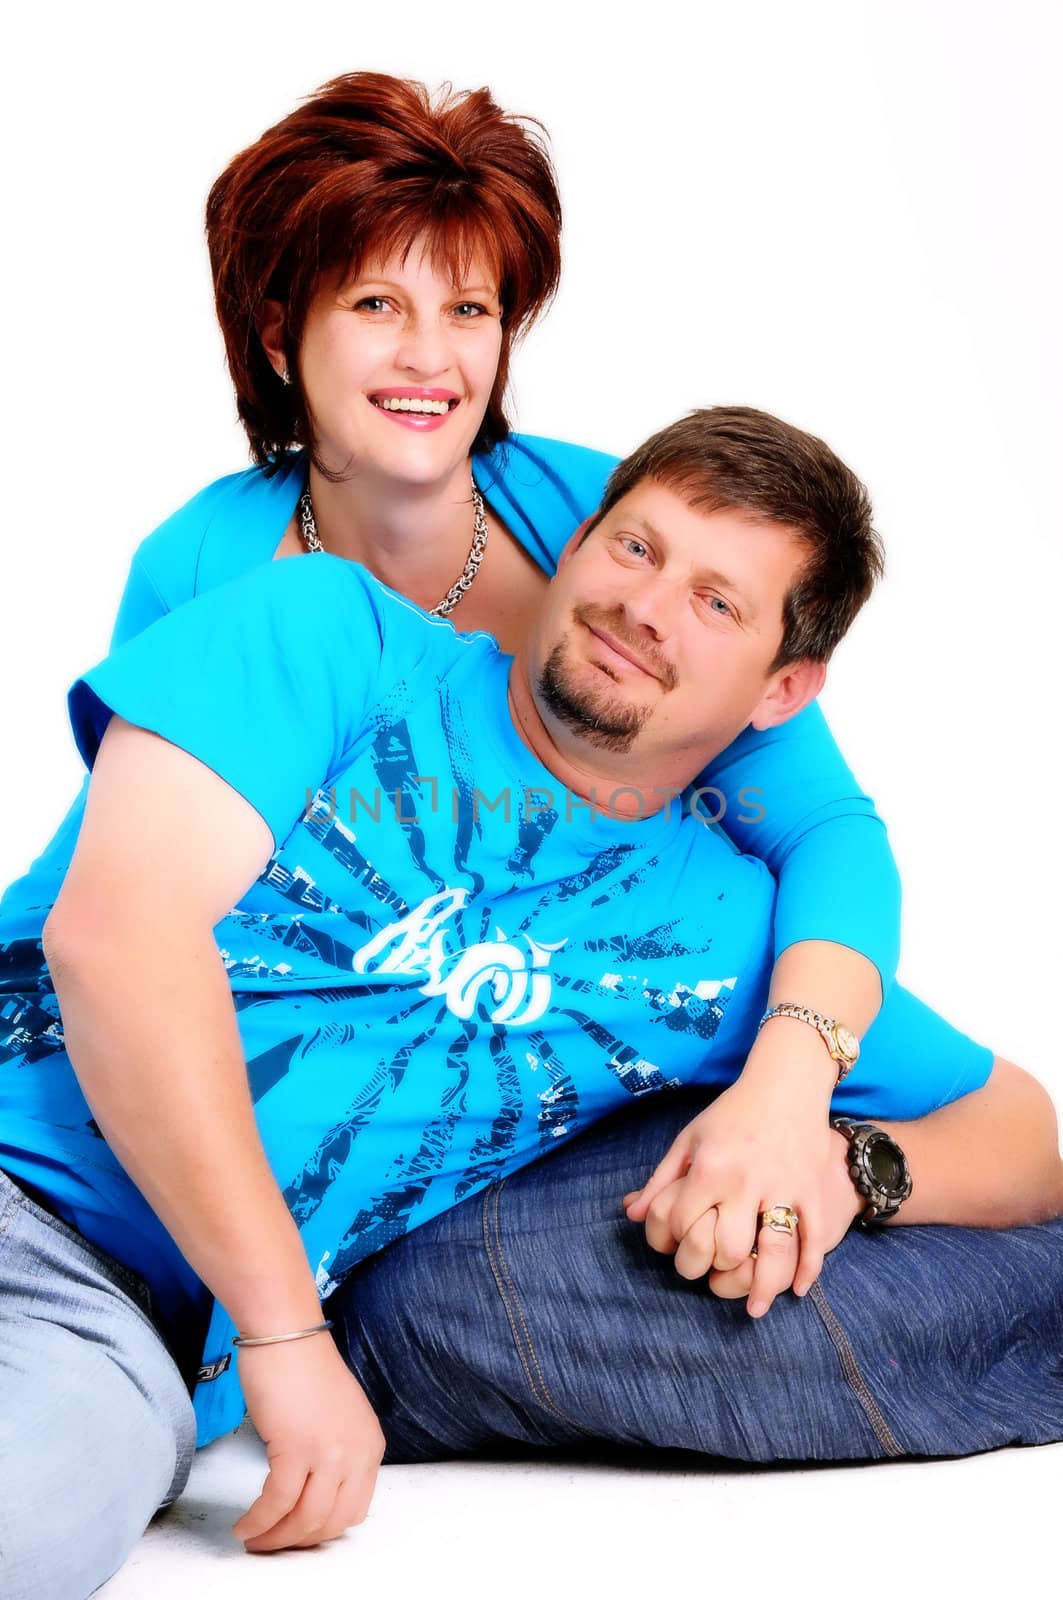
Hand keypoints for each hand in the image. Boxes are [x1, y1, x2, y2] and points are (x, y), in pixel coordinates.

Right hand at [231, 1332, 385, 1552]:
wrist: (285, 1332)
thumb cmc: (301, 1366)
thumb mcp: (337, 1416)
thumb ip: (336, 1452)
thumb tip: (314, 1493)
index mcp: (370, 1444)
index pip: (353, 1510)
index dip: (322, 1531)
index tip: (296, 1535)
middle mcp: (356, 1451)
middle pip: (330, 1522)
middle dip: (297, 1541)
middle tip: (269, 1545)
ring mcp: (329, 1451)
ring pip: (304, 1520)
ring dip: (275, 1538)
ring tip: (252, 1540)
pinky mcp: (296, 1447)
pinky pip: (276, 1503)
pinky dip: (258, 1521)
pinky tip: (244, 1526)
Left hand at [623, 1081, 854, 1314]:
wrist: (786, 1085)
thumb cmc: (731, 1113)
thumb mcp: (689, 1140)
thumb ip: (661, 1180)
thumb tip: (632, 1216)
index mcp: (711, 1168)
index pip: (683, 1222)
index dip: (671, 1242)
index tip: (673, 1247)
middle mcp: (747, 1182)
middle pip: (730, 1247)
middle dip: (716, 1271)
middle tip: (710, 1279)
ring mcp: (785, 1188)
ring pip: (777, 1251)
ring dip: (765, 1286)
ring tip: (754, 1308)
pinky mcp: (814, 1190)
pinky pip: (815, 1238)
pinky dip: (808, 1268)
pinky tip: (796, 1290)